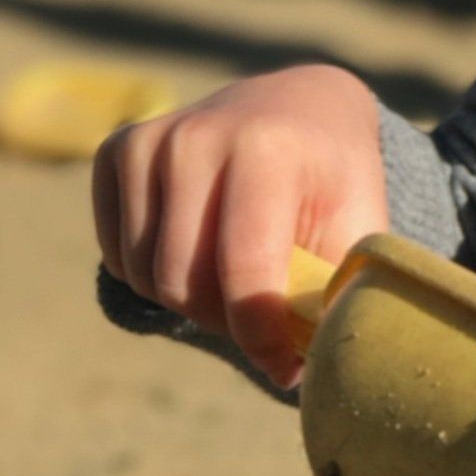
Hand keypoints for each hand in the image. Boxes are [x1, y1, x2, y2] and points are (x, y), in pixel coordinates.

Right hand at [93, 64, 387, 385]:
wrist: (300, 106)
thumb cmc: (334, 179)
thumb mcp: (358, 223)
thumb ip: (336, 290)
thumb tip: (301, 369)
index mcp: (268, 149)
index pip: (244, 268)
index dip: (262, 336)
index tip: (286, 367)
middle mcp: (197, 138)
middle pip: (182, 283)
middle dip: (224, 320)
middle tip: (262, 314)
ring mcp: (149, 140)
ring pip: (145, 275)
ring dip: (189, 300)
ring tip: (235, 279)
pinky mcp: (116, 150)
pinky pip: (118, 255)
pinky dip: (154, 274)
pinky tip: (198, 251)